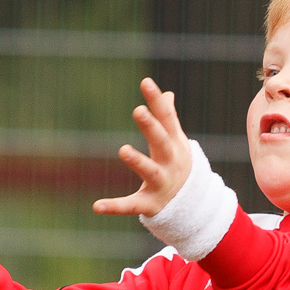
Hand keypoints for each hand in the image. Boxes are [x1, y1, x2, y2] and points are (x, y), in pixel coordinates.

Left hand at [93, 78, 192, 217]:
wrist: (193, 205)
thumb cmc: (177, 164)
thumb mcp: (176, 142)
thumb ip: (169, 118)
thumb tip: (168, 94)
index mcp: (174, 144)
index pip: (167, 119)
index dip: (156, 101)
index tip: (146, 82)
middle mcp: (170, 162)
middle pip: (161, 142)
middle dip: (152, 127)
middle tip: (139, 110)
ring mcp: (161, 183)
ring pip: (150, 171)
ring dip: (138, 161)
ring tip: (123, 149)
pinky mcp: (150, 204)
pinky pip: (131, 205)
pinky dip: (114, 206)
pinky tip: (96, 206)